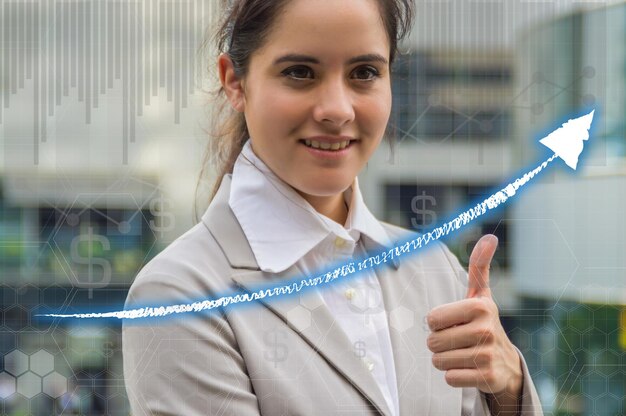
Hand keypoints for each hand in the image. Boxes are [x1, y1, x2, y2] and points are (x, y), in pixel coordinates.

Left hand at [426, 235, 522, 411]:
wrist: (506, 363)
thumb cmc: (483, 323)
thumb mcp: (481, 295)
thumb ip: (479, 266)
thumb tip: (490, 237)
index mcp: (480, 307)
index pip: (432, 319)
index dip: (438, 323)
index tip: (455, 322)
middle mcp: (485, 330)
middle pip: (433, 342)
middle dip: (440, 343)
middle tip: (458, 340)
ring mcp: (487, 356)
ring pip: (438, 360)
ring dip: (446, 359)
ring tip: (463, 353)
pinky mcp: (486, 378)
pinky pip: (449, 378)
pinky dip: (454, 375)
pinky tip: (469, 369)